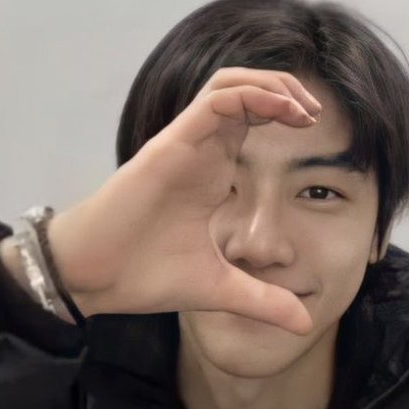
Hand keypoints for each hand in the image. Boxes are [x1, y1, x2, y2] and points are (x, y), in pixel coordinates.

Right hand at [47, 69, 321, 333]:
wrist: (93, 279)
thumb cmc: (143, 273)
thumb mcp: (220, 290)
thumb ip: (263, 301)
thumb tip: (305, 324)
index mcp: (211, 171)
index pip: (250, 118)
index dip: (285, 112)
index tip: (315, 129)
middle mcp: (200, 149)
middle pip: (244, 90)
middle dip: (285, 89)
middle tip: (314, 113)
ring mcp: (185, 144)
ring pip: (229, 85)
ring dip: (269, 85)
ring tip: (300, 107)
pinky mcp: (170, 145)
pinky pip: (213, 102)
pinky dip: (248, 96)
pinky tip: (277, 110)